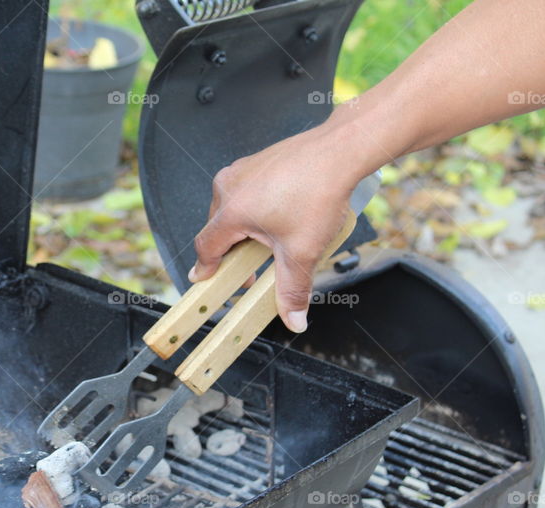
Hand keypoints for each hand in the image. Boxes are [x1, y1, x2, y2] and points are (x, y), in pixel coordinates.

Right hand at [190, 122, 369, 332]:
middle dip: (232, 253)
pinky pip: (246, 192)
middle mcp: (229, 187)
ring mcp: (241, 170)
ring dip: (245, 230)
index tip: (205, 279)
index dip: (206, 268)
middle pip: (219, 229)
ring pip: (233, 209)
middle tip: (251, 271)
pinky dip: (256, 209)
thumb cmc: (319, 190)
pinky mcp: (256, 162)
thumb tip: (293, 319)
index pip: (206, 247)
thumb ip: (292, 290)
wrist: (340, 150)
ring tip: (272, 242)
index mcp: (232, 211)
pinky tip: (281, 216)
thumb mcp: (303, 251)